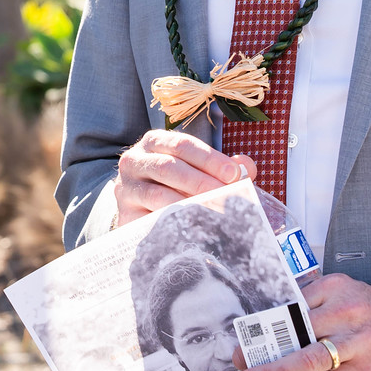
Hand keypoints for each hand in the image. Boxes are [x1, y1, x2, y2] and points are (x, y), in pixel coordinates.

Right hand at [113, 130, 257, 224]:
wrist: (139, 207)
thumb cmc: (174, 183)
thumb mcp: (196, 168)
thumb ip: (223, 166)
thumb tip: (246, 166)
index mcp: (155, 142)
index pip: (183, 145)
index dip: (210, 159)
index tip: (234, 174)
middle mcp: (134, 160)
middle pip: (169, 167)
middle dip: (202, 182)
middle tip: (227, 196)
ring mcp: (126, 188)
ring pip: (158, 194)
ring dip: (189, 204)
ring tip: (213, 212)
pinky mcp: (125, 214)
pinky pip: (149, 219)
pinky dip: (173, 223)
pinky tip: (193, 227)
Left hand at [232, 279, 370, 370]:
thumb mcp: (350, 296)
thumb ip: (318, 308)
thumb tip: (279, 331)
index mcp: (334, 289)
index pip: (289, 307)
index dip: (262, 327)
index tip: (243, 340)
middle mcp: (344, 311)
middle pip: (293, 332)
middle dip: (263, 351)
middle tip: (240, 365)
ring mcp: (358, 341)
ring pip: (308, 359)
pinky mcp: (370, 368)